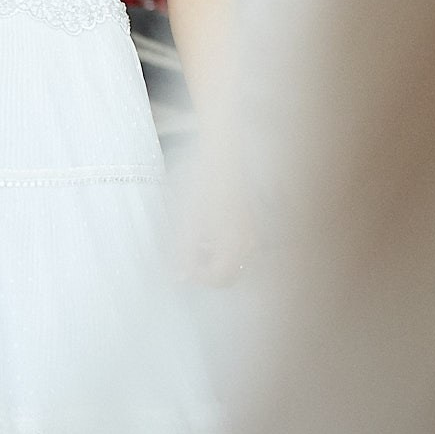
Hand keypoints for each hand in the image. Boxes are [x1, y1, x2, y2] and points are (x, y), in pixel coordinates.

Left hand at [177, 152, 257, 287]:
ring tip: (196, 243)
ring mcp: (253, 232)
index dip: (197, 278)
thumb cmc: (204, 184)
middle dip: (208, 272)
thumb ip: (184, 254)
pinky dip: (224, 249)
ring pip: (236, 262)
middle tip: (188, 258)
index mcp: (235, 246)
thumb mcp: (187, 222)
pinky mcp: (252, 222)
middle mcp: (250, 243)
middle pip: (231, 275)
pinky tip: (209, 231)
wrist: (224, 154)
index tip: (182, 266)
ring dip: (216, 261)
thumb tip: (181, 277)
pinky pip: (240, 248)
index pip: (218, 279)